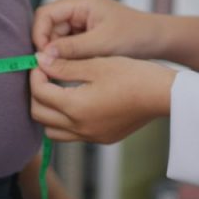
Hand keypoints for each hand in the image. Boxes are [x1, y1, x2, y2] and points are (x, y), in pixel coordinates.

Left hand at [31, 54, 175, 143]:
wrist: (162, 95)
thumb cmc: (133, 75)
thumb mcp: (95, 65)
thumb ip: (64, 65)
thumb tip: (40, 60)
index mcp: (76, 107)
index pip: (39, 93)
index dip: (35, 75)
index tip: (42, 61)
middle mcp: (80, 128)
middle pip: (39, 115)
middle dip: (37, 93)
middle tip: (45, 75)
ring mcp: (91, 136)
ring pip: (52, 131)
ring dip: (48, 112)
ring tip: (57, 91)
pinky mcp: (102, 138)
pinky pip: (72, 135)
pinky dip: (65, 121)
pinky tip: (76, 102)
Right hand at [33, 0, 160, 59]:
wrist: (157, 39)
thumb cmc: (135, 35)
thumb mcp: (102, 44)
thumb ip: (72, 49)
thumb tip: (44, 56)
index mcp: (79, 2)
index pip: (44, 14)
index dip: (39, 35)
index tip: (42, 57)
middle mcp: (76, 9)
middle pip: (47, 27)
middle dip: (48, 47)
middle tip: (52, 68)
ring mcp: (80, 21)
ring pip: (56, 39)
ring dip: (58, 54)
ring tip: (68, 69)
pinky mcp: (85, 34)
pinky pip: (67, 45)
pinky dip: (68, 57)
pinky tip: (75, 68)